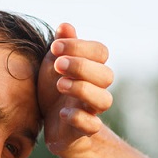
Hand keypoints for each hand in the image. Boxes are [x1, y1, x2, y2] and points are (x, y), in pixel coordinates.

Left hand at [38, 23, 113, 155]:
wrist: (52, 126)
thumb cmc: (54, 92)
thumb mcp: (53, 66)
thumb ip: (62, 47)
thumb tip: (65, 26)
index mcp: (92, 70)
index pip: (100, 52)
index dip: (80, 47)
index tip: (54, 47)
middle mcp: (96, 89)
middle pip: (106, 75)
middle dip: (82, 67)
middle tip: (58, 64)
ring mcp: (91, 110)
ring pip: (104, 100)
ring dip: (82, 90)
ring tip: (60, 85)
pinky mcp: (83, 131)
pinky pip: (92, 126)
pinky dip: (78, 118)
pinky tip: (61, 112)